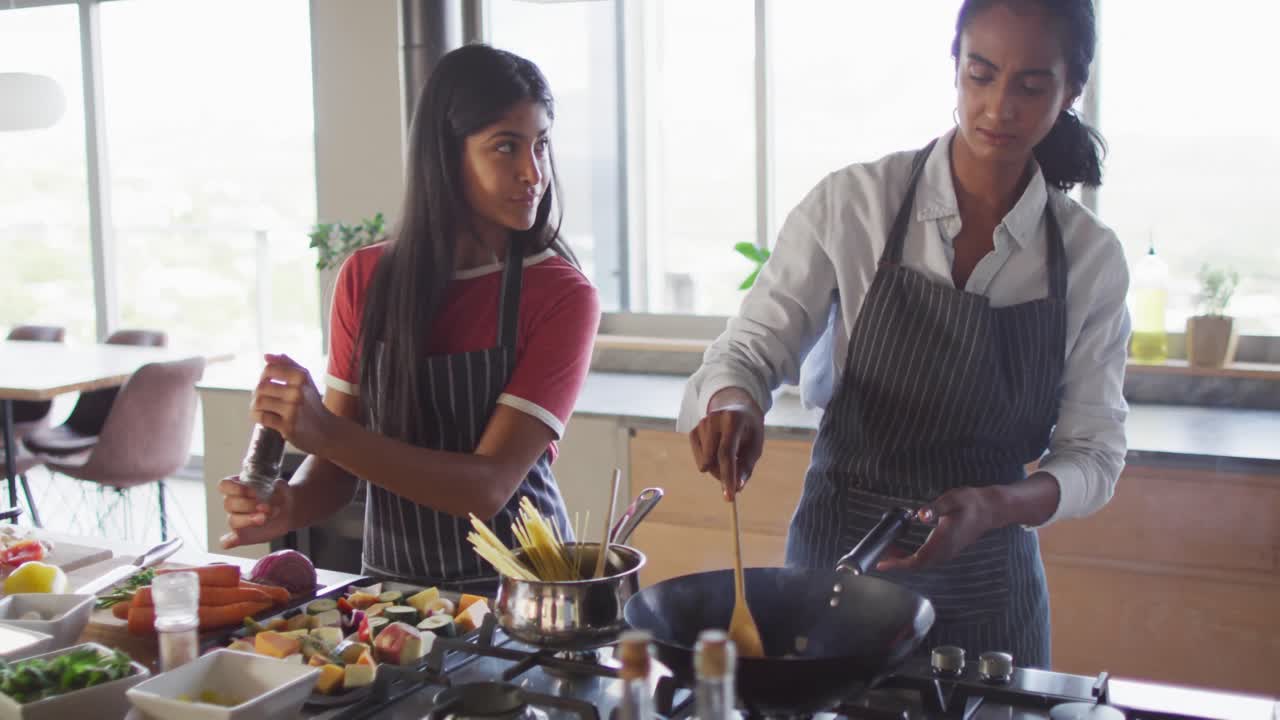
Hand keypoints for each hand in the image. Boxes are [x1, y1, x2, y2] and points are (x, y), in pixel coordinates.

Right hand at [218, 476, 293, 548]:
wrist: (289, 513)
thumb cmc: (282, 497)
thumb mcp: (283, 487)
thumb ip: (280, 485)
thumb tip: (277, 484)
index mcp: (238, 487)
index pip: (224, 486)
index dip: (236, 489)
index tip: (254, 493)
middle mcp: (234, 503)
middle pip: (229, 503)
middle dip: (249, 505)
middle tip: (267, 507)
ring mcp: (237, 520)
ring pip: (233, 520)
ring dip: (249, 519)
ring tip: (265, 518)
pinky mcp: (242, 535)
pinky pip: (229, 540)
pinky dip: (229, 541)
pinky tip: (233, 540)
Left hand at [251, 353, 331, 454]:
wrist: (326, 431)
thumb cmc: (312, 403)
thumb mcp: (306, 380)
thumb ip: (287, 364)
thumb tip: (266, 356)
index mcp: (302, 377)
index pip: (269, 369)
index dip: (263, 376)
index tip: (266, 384)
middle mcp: (298, 392)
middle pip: (261, 386)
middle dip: (257, 393)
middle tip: (262, 399)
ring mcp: (293, 410)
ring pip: (259, 402)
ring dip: (255, 405)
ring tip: (260, 408)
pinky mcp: (287, 426)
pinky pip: (262, 417)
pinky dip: (256, 416)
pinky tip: (261, 416)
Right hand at [689, 388, 764, 499]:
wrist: (737, 408)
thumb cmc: (749, 430)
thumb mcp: (755, 446)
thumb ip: (746, 467)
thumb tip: (737, 487)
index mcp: (733, 420)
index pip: (726, 452)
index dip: (728, 476)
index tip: (730, 497)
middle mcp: (713, 419)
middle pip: (713, 459)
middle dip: (724, 476)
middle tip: (735, 483)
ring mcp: (701, 424)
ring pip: (705, 462)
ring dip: (717, 469)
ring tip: (730, 460)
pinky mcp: (693, 431)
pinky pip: (699, 458)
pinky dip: (709, 463)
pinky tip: (718, 452)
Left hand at [875, 486, 1002, 571]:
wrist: (990, 509)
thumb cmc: (971, 503)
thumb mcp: (952, 500)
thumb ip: (935, 508)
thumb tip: (921, 515)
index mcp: (944, 541)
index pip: (918, 560)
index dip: (899, 564)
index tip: (883, 563)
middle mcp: (946, 551)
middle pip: (917, 565)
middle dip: (897, 562)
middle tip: (880, 555)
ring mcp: (948, 552)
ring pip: (922, 563)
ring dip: (903, 560)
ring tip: (887, 551)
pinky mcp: (948, 550)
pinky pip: (927, 559)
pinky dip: (911, 557)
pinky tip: (902, 547)